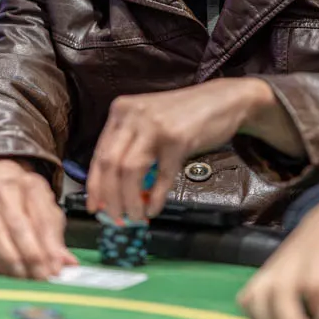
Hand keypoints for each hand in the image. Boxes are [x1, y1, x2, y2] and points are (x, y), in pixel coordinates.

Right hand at [0, 158, 76, 279]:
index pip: (42, 219)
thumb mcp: (44, 205)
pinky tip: (12, 275)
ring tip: (28, 279)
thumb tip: (68, 263)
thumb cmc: (21, 195)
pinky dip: (0, 265)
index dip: (50, 247)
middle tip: (43, 277)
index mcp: (30, 185)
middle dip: (33, 257)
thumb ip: (55, 234)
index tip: (57, 268)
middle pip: (19, 228)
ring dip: (15, 263)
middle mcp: (5, 194)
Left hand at [86, 78, 269, 223]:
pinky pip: (161, 176)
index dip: (95, 186)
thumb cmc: (186, 116)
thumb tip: (116, 191)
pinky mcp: (177, 138)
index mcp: (122, 111)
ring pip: (129, 171)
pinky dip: (155, 197)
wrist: (224, 100)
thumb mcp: (150, 123)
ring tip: (136, 216)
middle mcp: (133, 114)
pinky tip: (154, 208)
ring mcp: (155, 125)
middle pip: (109, 164)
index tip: (96, 208)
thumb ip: (132, 148)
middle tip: (116, 218)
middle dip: (110, 198)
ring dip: (130, 201)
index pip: (99, 153)